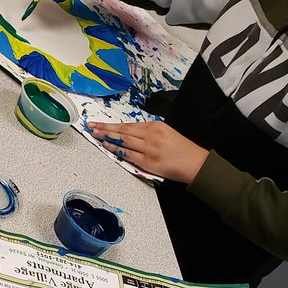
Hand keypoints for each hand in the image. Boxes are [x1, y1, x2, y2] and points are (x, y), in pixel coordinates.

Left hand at [87, 121, 207, 181]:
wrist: (195, 163)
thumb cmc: (182, 149)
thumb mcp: (166, 132)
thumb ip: (149, 132)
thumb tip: (131, 134)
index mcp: (155, 126)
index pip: (127, 125)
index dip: (111, 125)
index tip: (99, 123)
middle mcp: (150, 136)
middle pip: (122, 132)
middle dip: (104, 129)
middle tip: (91, 127)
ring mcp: (148, 150)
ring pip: (123, 142)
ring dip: (108, 139)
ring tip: (96, 136)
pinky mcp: (149, 163)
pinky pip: (129, 156)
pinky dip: (117, 151)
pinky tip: (108, 148)